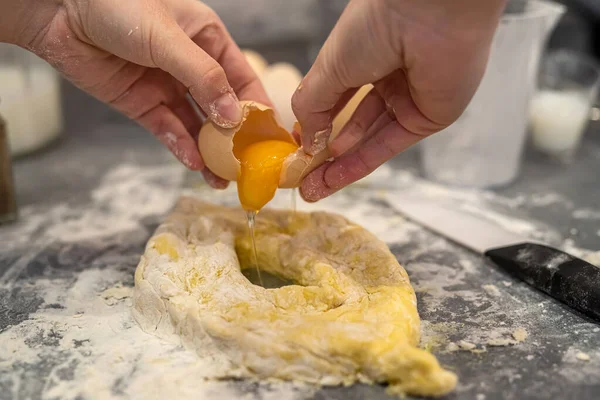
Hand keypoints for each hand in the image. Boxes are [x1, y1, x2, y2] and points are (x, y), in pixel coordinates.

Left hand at [1, 0, 269, 187]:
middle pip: (221, 107)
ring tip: (222, 178)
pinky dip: (181, 147)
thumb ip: (204, 78)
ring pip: (196, 124)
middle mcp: (191, 65)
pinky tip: (194, 164)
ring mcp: (166, 86)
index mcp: (207, 39)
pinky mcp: (142, 104)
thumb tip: (234, 117)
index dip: (257, 107)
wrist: (58, 11)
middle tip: (246, 166)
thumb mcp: (169, 39)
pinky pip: (168, 129)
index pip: (242, 78)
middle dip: (234, 137)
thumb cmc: (118, 6)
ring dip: (209, 151)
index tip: (269, 137)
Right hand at [292, 0, 506, 200]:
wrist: (429, 12)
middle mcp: (385, 78)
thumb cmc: (375, 25)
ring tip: (313, 187)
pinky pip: (389, 145)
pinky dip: (361, 163)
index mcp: (361, 56)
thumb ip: (312, 107)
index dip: (314, 124)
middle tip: (302, 179)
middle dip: (325, 154)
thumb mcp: (329, 67)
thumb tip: (305, 141)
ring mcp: (408, 99)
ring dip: (340, 166)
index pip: (334, 99)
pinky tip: (336, 178)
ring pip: (368, 139)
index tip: (295, 149)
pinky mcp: (428, 117)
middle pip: (352, 124)